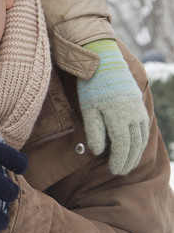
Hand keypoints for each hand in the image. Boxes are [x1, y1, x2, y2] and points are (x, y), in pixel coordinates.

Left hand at [77, 40, 148, 174]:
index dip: (120, 161)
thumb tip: (100, 152)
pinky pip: (144, 127)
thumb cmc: (92, 86)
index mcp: (119, 118)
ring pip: (142, 137)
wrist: (104, 60)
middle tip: (121, 172)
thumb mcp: (88, 109)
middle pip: (135, 145)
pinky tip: (135, 146)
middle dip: (129, 161)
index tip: (114, 171)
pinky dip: (141, 140)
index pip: (123, 147)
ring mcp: (138, 109)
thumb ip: (95, 132)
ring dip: (136, 152)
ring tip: (129, 163)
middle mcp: (133, 115)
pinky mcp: (139, 104)